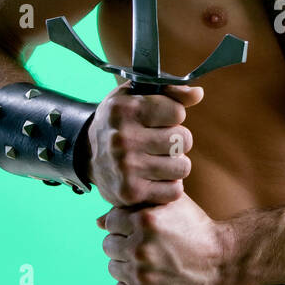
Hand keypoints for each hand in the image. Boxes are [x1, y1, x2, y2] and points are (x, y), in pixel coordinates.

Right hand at [83, 82, 202, 206]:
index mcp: (125, 109)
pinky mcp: (130, 192)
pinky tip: (154, 178)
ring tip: (158, 160)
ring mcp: (126, 167)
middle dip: (177, 141)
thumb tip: (198, 94)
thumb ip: (170, 92)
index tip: (160, 120)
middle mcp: (123, 138)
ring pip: (182, 167)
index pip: (178, 112)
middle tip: (161, 142)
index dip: (174, 115)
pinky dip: (169, 186)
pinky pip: (174, 190)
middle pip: (183, 140)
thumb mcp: (135, 96)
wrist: (86, 155)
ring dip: (175, 165)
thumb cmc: (119, 121)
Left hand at [96, 191, 227, 284]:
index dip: (124, 224)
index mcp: (145, 221)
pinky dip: (131, 284)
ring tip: (149, 261)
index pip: (111, 221)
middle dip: (123, 243)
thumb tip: (100, 220)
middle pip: (108, 245)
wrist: (220, 261)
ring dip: (126, 264)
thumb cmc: (196, 230)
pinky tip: (149, 276)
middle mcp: (140, 248)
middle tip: (145, 246)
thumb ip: (136, 206)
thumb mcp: (172, 205)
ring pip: (113, 267)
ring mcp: (141, 275)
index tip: (139, 229)